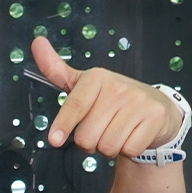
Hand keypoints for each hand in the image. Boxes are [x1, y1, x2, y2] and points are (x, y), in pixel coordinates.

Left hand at [30, 37, 181, 158]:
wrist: (155, 107)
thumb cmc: (113, 99)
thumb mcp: (84, 84)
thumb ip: (56, 70)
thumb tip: (36, 43)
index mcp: (96, 78)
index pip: (76, 105)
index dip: (64, 124)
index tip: (54, 140)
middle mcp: (117, 87)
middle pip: (87, 137)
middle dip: (90, 143)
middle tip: (102, 129)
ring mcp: (137, 101)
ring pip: (107, 147)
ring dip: (109, 148)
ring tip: (118, 132)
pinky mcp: (153, 117)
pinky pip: (128, 150)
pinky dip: (128, 150)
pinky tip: (132, 135)